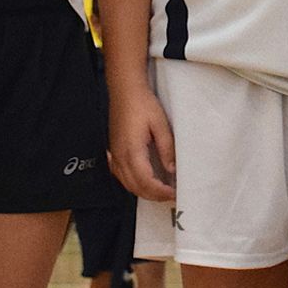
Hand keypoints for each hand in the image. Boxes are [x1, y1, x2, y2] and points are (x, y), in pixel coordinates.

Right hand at [109, 84, 176, 200]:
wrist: (125, 91)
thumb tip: (171, 169)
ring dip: (143, 191)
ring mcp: (115, 154)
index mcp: (132, 150)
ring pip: (126, 183)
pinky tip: (143, 182)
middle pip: (135, 187)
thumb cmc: (142, 104)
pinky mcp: (114, 151)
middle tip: (170, 196)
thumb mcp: (160, 124)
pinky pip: (120, 175)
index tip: (173, 193)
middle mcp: (120, 156)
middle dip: (153, 195)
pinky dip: (133, 183)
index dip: (160, 191)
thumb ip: (166, 148)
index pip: (145, 181)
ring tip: (161, 191)